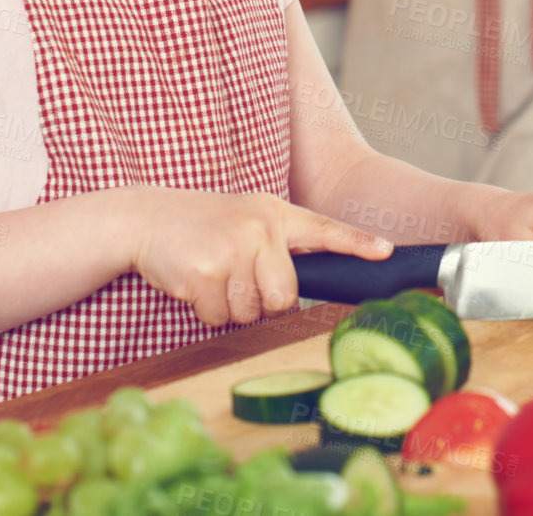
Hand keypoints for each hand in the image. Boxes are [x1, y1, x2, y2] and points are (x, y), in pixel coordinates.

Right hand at [124, 187, 392, 326]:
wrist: (147, 218)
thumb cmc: (202, 225)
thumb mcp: (246, 219)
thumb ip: (277, 244)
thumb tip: (296, 290)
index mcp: (275, 214)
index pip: (324, 230)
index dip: (356, 243)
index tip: (385, 251)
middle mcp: (259, 227)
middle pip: (285, 296)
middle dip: (262, 302)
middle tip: (237, 279)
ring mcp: (231, 248)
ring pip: (251, 312)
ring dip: (230, 307)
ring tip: (212, 275)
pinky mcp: (204, 272)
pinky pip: (220, 318)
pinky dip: (206, 311)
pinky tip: (194, 282)